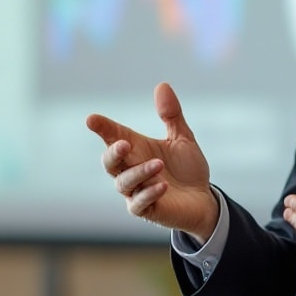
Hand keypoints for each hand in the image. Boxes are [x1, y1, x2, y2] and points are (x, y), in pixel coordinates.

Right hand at [86, 83, 217, 241]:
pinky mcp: (147, 210)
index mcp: (136, 149)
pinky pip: (140, 203)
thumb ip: (171, 115)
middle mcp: (131, 169)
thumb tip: (162, 85)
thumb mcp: (182, 138)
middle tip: (124, 143)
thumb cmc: (187, 169)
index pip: (112, 137)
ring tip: (159, 164)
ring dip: (140, 172)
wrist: (203, 199)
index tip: (91, 119)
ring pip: (124, 183)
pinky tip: (162, 185)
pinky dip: (149, 193)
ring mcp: (136, 191)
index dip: (102, 128)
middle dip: (113, 153)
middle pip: (110, 162)